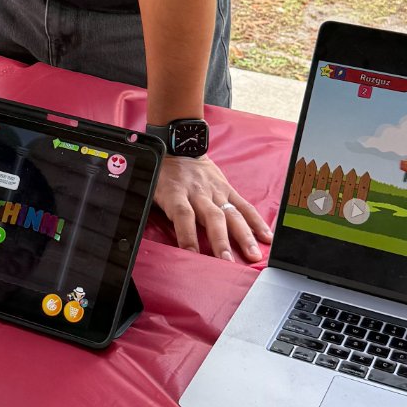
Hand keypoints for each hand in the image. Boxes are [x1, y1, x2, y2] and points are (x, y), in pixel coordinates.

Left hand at [154, 155, 271, 261]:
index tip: (192, 255)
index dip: (187, 235)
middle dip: (220, 241)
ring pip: (231, 214)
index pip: (183, 215)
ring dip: (243, 236)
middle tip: (227, 262)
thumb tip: (140, 232)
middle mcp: (198, 192)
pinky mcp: (227, 188)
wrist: (179, 144)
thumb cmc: (162, 173)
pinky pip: (243, 205)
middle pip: (212, 217)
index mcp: (176, 192)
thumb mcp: (151, 189)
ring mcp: (215, 190)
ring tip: (252, 254)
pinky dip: (256, 221)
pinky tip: (266, 236)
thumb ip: (153, 209)